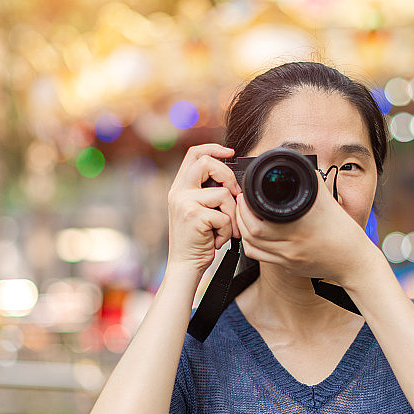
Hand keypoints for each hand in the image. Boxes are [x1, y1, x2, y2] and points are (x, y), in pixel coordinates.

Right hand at [167, 144, 240, 274]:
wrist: (185, 265)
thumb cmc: (197, 241)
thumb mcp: (198, 212)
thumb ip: (207, 193)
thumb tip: (232, 181)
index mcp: (179, 188)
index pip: (194, 154)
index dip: (213, 148)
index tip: (231, 152)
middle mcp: (178, 192)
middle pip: (207, 163)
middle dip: (229, 177)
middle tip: (234, 196)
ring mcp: (185, 203)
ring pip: (223, 194)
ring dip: (232, 215)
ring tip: (224, 230)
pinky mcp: (194, 216)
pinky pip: (224, 216)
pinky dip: (227, 231)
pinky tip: (218, 240)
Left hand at [235, 175, 379, 285]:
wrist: (355, 262)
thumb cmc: (345, 233)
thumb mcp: (329, 202)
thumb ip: (313, 182)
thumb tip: (300, 164)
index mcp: (298, 227)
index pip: (259, 219)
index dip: (246, 206)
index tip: (245, 194)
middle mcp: (291, 245)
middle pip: (251, 234)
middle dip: (240, 216)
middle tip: (240, 203)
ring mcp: (288, 259)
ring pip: (253, 248)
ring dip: (243, 231)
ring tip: (243, 217)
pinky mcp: (289, 268)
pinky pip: (262, 258)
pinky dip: (252, 246)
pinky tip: (254, 236)